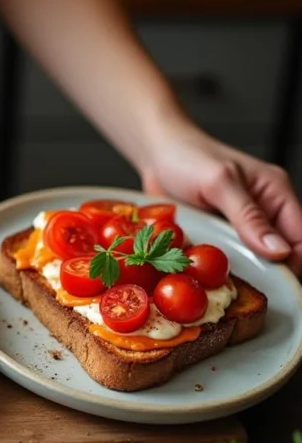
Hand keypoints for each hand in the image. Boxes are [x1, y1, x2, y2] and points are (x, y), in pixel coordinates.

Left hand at [139, 124, 301, 273]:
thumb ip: (248, 216)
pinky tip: (207, 276)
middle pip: (281, 254)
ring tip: (224, 285)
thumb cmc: (187, 157)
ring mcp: (240, 225)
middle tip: (243, 289)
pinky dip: (220, 267)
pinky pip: (227, 257)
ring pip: (253, 260)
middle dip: (267, 273)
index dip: (294, 264)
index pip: (301, 238)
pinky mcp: (219, 234)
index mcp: (276, 194)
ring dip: (241, 273)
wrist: (155, 153)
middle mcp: (265, 212)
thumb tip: (278, 251)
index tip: (277, 286)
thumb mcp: (219, 183)